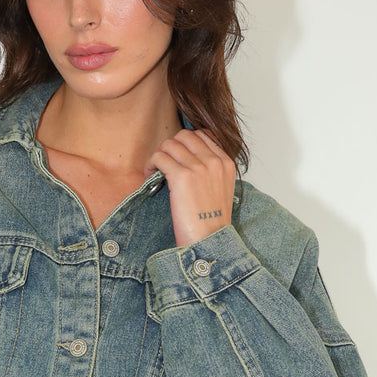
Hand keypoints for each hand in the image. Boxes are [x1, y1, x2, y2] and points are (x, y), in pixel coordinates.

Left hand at [146, 127, 235, 247]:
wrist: (209, 241)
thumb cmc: (210, 222)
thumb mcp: (220, 191)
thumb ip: (210, 172)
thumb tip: (187, 160)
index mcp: (226, 163)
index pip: (202, 135)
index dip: (184, 143)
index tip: (176, 157)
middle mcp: (214, 162)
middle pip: (185, 136)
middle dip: (170, 147)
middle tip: (163, 163)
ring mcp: (199, 167)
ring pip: (170, 144)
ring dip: (158, 155)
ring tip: (154, 170)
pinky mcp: (182, 177)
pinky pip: (160, 157)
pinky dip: (151, 164)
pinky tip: (150, 175)